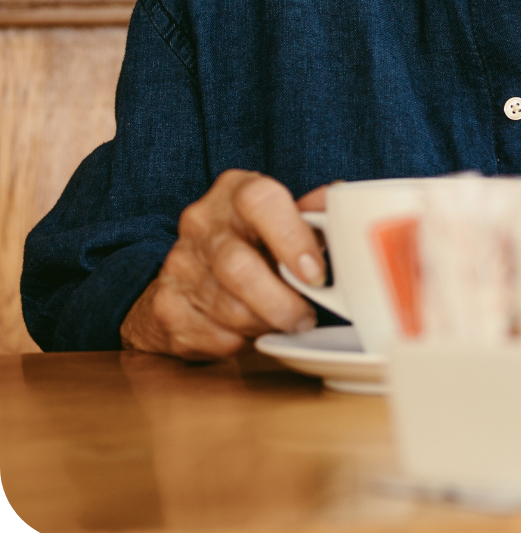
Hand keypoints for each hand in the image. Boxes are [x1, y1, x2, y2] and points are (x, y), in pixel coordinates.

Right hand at [120, 170, 328, 359]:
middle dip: (281, 303)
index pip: (260, 199)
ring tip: (283, 322)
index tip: (316, 274)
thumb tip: (343, 200)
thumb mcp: (284, 218)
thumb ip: (312, 213)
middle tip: (305, 316)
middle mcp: (201, 222)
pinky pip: (213, 336)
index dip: (291, 237)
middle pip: (238, 268)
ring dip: (265, 324)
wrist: (190, 273)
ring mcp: (179, 263)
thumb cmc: (253, 241)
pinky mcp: (166, 306)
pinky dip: (240, 342)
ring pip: (228, 309)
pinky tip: (249, 329)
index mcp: (235, 191)